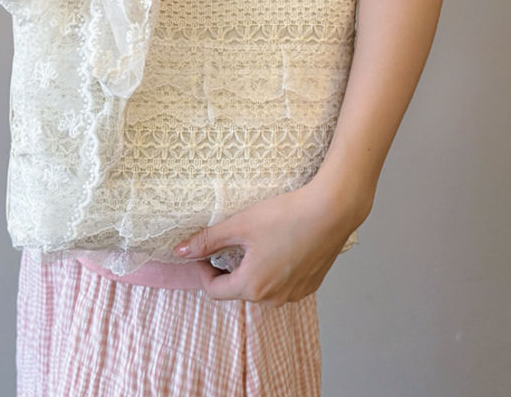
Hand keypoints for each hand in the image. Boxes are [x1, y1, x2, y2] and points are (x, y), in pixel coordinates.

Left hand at [172, 176, 367, 306]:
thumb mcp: (240, 225)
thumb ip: (207, 240)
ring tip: (256, 244)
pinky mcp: (311, 285)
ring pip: (262, 289)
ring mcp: (295, 294)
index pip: (215, 291)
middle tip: (230, 243)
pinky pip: (283, 285)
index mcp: (252, 286)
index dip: (203, 271)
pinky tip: (279, 247)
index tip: (205, 252)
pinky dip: (274, 271)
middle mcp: (273, 299)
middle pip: (238, 290)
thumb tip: (180, 252)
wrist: (330, 211)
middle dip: (228, 270)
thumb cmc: (284, 216)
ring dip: (252, 271)